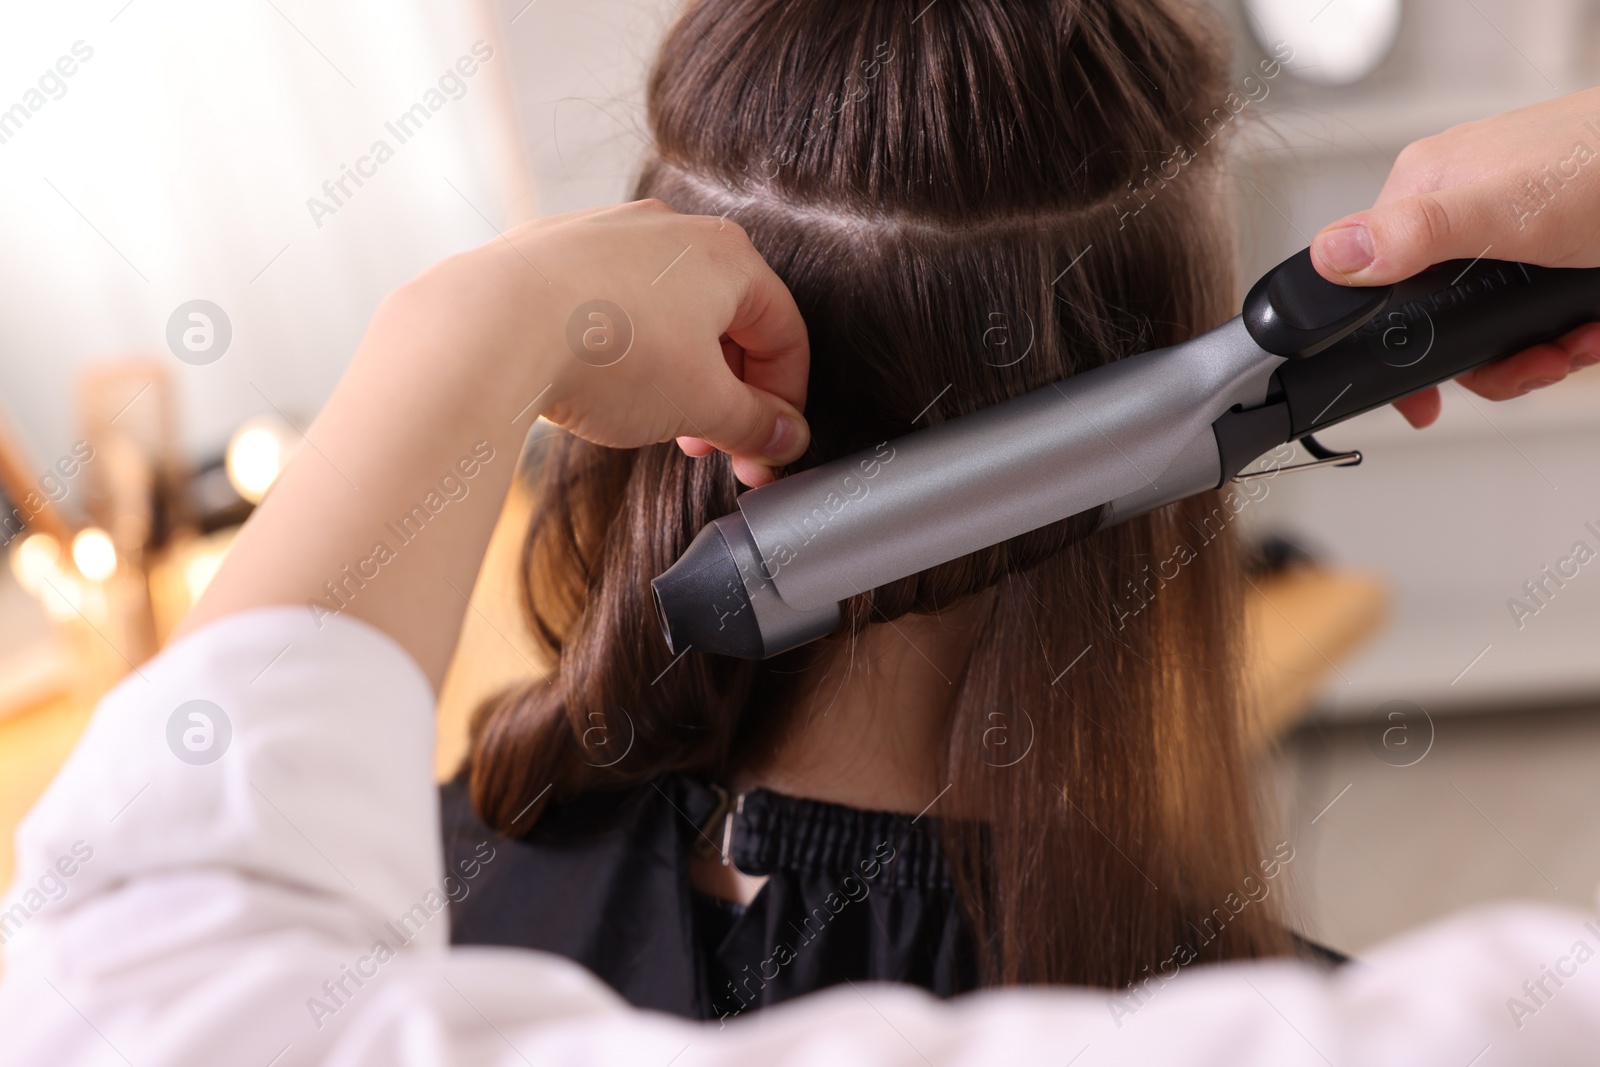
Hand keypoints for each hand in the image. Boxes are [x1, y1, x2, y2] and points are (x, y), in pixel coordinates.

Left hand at [183, 200, 810, 682]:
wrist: (491, 325)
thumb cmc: (609, 354)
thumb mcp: (702, 406)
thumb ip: (756, 425)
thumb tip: (786, 437)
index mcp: (729, 256)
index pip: (785, 335)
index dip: (785, 404)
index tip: (768, 451)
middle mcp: (674, 230)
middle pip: (728, 322)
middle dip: (729, 394)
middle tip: (715, 449)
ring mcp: (611, 232)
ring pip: (670, 313)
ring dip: (680, 376)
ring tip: (659, 425)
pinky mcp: (557, 251)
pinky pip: (615, 305)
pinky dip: (628, 351)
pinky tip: (606, 391)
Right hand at [1309, 87, 1599, 426]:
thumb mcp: (1504, 209)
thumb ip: (1414, 234)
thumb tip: (1331, 258)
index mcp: (1425, 193)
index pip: (1370, 284)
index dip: (1397, 346)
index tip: (1420, 398)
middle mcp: (1461, 216)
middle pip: (1441, 323)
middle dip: (1489, 362)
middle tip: (1528, 366)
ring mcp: (1514, 239)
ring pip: (1496, 330)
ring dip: (1537, 357)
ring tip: (1573, 346)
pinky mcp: (1557, 258)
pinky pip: (1543, 320)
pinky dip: (1571, 338)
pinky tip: (1591, 329)